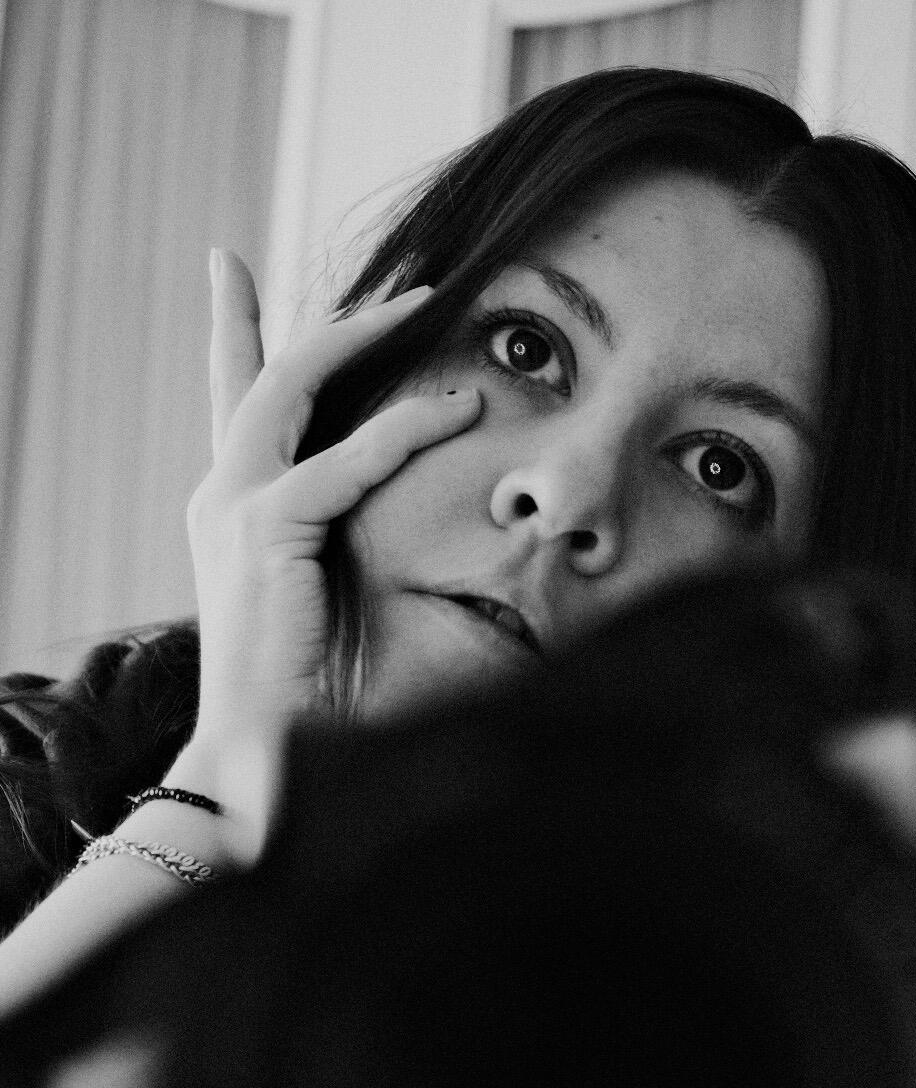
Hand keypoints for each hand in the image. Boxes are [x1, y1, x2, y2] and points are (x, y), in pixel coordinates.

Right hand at [183, 252, 479, 753]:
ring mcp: (234, 509)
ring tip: (427, 299)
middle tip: (371, 272)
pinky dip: (404, 431)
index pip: (234, 403)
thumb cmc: (302, 694)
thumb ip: (340, 545)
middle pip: (257, 375)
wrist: (258, 752)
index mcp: (229, 513)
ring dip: (361, 336)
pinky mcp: (266, 532)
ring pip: (293, 388)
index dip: (235, 333)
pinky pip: (345, 462)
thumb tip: (409, 521)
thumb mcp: (322, 600)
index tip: (233, 271)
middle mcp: (220, 498)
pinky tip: (458, 409)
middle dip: (294, 312)